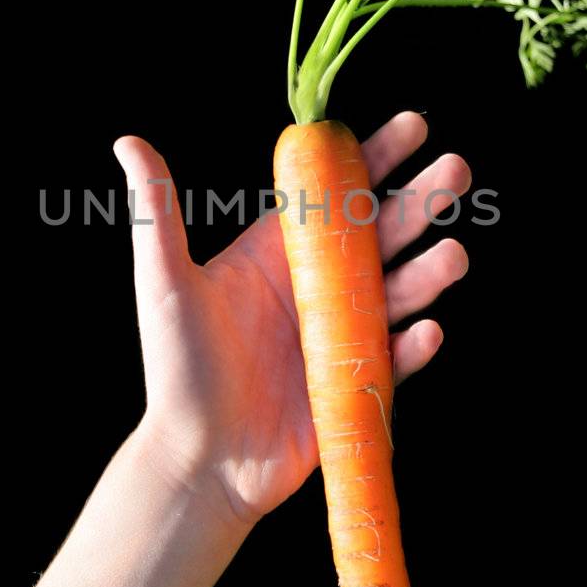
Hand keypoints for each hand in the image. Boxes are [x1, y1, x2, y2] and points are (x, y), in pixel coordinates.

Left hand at [113, 111, 469, 528]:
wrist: (199, 461)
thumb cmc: (176, 369)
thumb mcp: (165, 282)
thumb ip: (157, 211)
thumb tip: (128, 142)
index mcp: (281, 251)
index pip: (336, 192)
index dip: (375, 156)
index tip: (413, 125)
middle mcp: (319, 286)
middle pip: (382, 232)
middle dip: (421, 201)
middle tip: (457, 170)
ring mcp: (342, 334)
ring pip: (400, 291)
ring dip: (430, 272)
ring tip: (454, 255)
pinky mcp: (357, 383)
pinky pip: (396, 359)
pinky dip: (415, 346)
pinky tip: (428, 330)